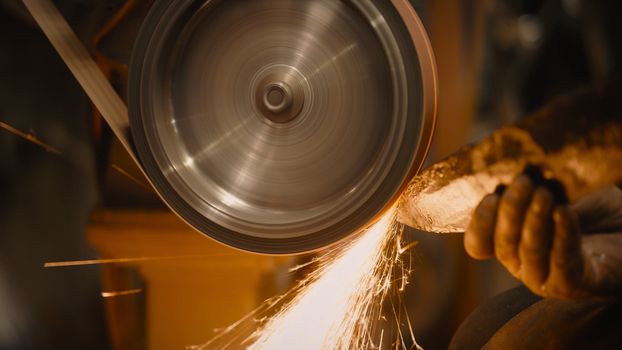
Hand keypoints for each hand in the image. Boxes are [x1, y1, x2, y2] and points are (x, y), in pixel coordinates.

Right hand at [464, 174, 621, 299]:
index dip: (480, 221)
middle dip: (509, 210)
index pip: (480, 242)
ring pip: (527, 252)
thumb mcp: (566, 193)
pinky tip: (564, 211)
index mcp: (513, 243)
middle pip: (501, 244)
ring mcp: (547, 279)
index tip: (492, 194)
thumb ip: (540, 186)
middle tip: (524, 181)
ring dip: (533, 220)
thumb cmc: (602, 215)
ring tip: (545, 193)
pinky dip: (561, 235)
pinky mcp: (576, 286)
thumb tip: (520, 166)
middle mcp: (523, 265)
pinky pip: (561, 263)